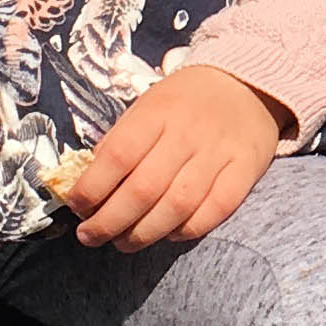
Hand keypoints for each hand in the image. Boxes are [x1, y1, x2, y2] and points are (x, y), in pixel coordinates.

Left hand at [65, 66, 288, 249]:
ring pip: (177, 207)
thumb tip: (89, 185)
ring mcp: (219, 154)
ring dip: (143, 233)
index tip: (76, 206)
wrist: (248, 82)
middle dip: (109, 221)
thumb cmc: (186, 100)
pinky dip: (187, 230)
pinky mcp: (246, 170)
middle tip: (90, 236)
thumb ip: (121, 141)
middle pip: (143, 189)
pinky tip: (168, 234)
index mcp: (158, 112)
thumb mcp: (147, 105)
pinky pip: (215, 211)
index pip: (117, 156)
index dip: (91, 188)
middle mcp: (188, 133)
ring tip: (123, 242)